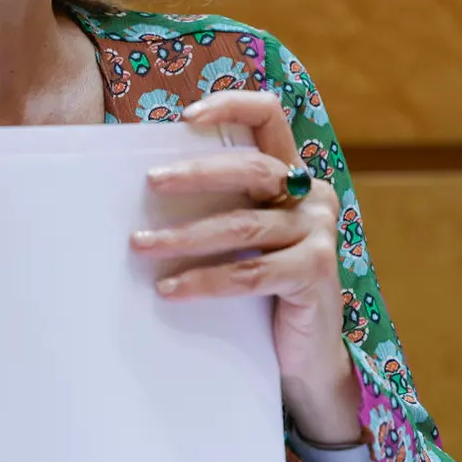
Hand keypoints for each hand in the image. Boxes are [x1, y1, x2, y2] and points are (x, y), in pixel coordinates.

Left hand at [130, 89, 363, 445]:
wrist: (305, 354)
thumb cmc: (263, 289)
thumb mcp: (243, 238)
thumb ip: (218, 207)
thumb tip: (145, 189)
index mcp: (293, 175)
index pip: (269, 118)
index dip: (232, 107)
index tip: (186, 116)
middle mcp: (313, 195)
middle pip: (252, 169)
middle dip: (196, 174)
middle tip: (151, 182)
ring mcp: (320, 232)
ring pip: (243, 226)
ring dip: (185, 236)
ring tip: (142, 244)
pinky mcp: (316, 271)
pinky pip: (250, 273)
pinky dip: (205, 280)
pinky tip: (170, 289)